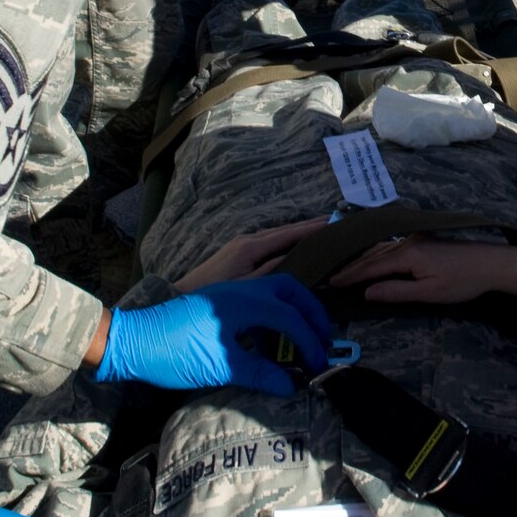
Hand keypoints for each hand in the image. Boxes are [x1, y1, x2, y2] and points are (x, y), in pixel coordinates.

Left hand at [93, 277, 331, 392]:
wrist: (131, 342)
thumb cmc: (174, 352)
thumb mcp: (221, 367)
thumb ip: (261, 373)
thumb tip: (293, 385)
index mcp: (244, 299)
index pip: (290, 316)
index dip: (309, 341)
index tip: (318, 365)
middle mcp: (240, 288)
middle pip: (290, 289)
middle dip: (311, 312)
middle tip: (324, 338)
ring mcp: (228, 293)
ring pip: (274, 290)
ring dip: (295, 310)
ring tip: (305, 337)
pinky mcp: (219, 303)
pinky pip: (258, 300)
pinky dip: (275, 315)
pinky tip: (273, 339)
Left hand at [175, 217, 331, 291]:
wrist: (184, 295)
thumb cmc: (216, 294)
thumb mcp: (248, 286)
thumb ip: (272, 270)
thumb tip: (295, 256)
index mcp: (251, 246)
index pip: (288, 234)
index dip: (310, 229)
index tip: (332, 223)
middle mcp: (247, 238)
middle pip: (283, 229)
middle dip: (307, 225)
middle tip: (332, 222)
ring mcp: (241, 242)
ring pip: (275, 233)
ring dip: (296, 230)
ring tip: (319, 229)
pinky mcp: (237, 249)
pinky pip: (267, 239)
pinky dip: (284, 237)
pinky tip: (293, 241)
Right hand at [331, 236, 516, 304]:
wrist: (493, 264)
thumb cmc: (463, 281)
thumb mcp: (429, 293)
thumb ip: (396, 291)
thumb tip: (367, 292)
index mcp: (408, 254)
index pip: (372, 266)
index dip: (351, 276)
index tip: (331, 283)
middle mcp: (408, 241)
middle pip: (373, 254)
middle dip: (352, 266)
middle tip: (330, 276)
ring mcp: (416, 238)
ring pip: (382, 249)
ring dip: (363, 260)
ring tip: (344, 269)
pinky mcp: (423, 240)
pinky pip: (392, 247)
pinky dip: (377, 255)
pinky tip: (371, 259)